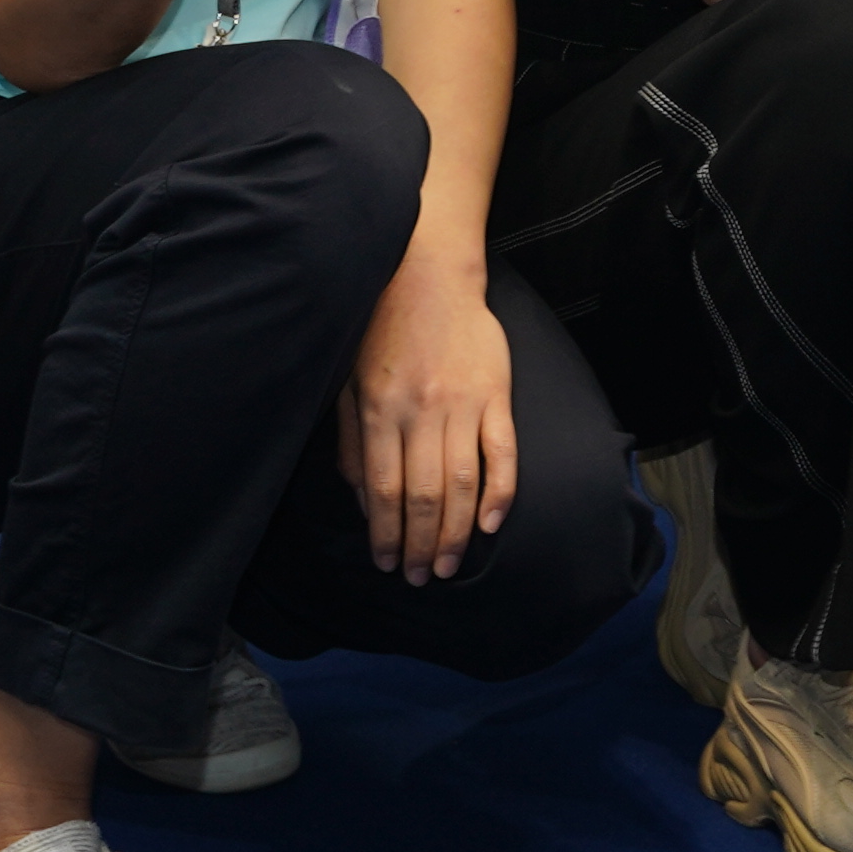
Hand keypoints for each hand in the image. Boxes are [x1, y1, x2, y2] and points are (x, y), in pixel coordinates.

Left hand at [343, 256, 518, 581]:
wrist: (429, 274)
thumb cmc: (382, 329)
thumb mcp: (350, 382)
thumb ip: (354, 441)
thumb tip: (364, 499)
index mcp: (381, 408)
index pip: (385, 489)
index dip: (385, 533)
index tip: (385, 562)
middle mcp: (422, 411)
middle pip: (423, 495)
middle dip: (419, 544)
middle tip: (418, 577)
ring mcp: (463, 403)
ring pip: (462, 482)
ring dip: (454, 531)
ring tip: (446, 564)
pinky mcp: (495, 394)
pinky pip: (502, 453)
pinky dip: (499, 492)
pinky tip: (489, 524)